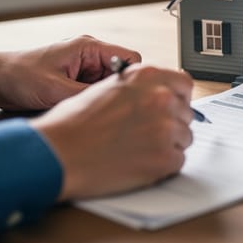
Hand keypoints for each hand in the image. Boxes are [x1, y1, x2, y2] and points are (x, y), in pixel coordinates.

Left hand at [0, 35, 140, 110]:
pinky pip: (95, 91)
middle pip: (122, 74)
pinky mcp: (77, 80)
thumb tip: (116, 103)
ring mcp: (84, 67)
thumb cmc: (21, 77)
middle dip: (116, 92)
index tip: (127, 98)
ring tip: (86, 110)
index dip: (133, 78)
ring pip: (110, 85)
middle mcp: (90, 55)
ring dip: (101, 98)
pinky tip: (80, 111)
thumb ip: (89, 94)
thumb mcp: (57, 90)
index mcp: (89, 47)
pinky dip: (91, 102)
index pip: (130, 58)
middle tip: (104, 110)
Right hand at [30, 64, 194, 200]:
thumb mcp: (106, 88)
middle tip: (145, 134)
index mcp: (147, 76)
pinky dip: (162, 166)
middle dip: (170, 124)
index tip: (170, 107)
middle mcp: (161, 98)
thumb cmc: (72, 124)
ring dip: (166, 145)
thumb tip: (158, 93)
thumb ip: (137, 87)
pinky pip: (178, 161)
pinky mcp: (165, 158)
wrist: (57, 154)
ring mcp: (166, 129)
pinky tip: (138, 164)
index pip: (184, 83)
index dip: (177, 97)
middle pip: (185, 113)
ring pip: (183, 138)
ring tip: (136, 150)